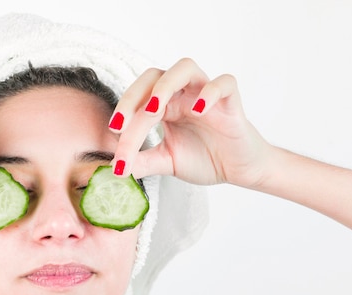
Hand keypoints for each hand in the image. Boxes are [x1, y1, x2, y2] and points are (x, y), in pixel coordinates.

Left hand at [109, 58, 271, 187]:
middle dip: (132, 97)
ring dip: (165, 85)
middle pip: (153, 76)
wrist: (239, 169)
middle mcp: (182, 94)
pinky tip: (198, 111)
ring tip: (154, 109)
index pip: (137, 102)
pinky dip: (210, 92)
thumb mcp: (166, 161)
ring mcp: (206, 94)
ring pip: (185, 68)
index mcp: (164, 105)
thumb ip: (142, 162)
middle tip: (120, 125)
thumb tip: (114, 167)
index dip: (122, 117)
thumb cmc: (204, 158)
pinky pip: (224, 83)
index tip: (112, 139)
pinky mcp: (231, 102)